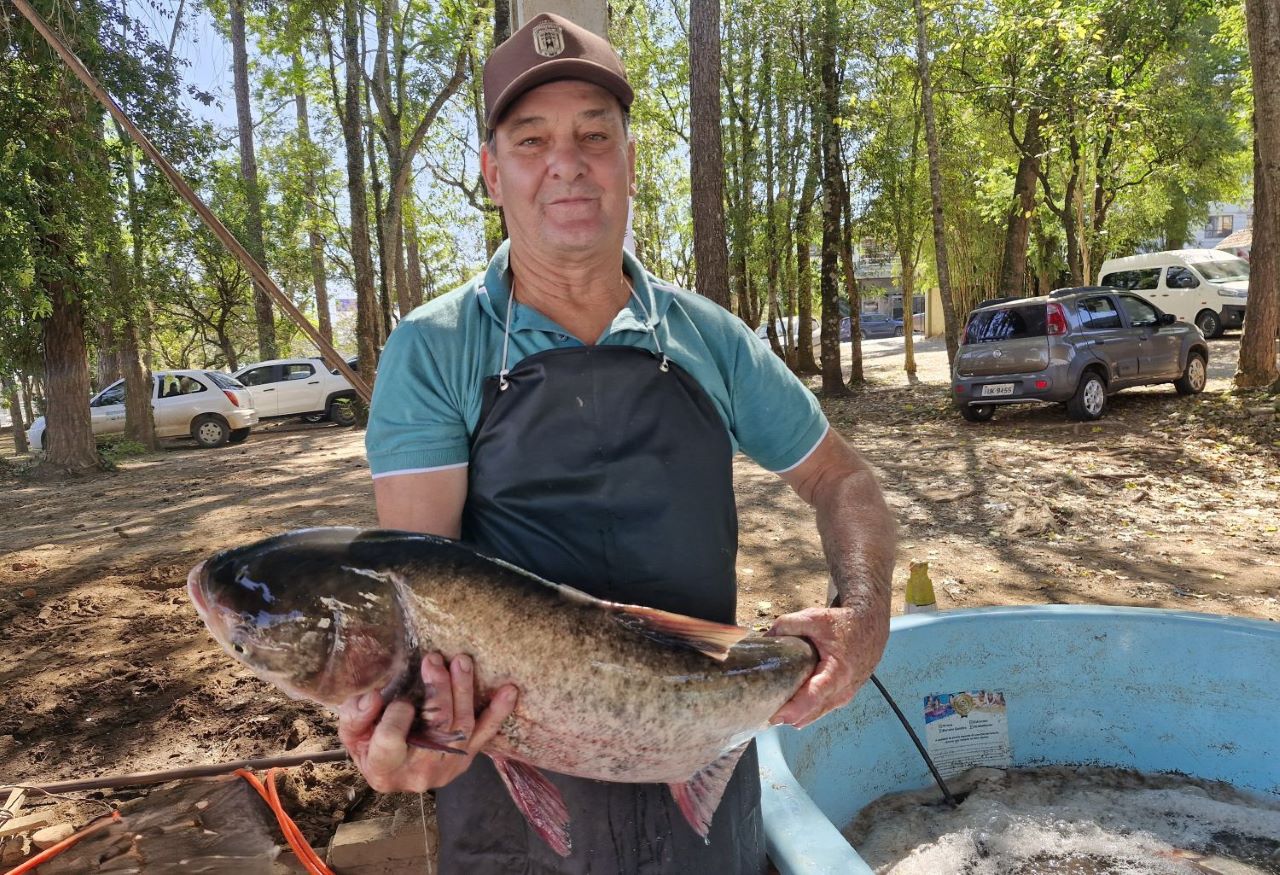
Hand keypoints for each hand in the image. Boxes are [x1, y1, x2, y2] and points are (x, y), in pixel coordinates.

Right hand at [337, 652, 518, 792]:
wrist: (393, 769)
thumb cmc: (369, 744)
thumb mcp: (351, 732)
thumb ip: (356, 715)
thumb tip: (373, 697)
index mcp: (384, 768)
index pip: (391, 741)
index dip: (396, 717)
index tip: (399, 698)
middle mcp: (419, 772)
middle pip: (435, 727)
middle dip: (438, 690)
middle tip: (434, 659)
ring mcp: (447, 767)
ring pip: (461, 725)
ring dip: (464, 690)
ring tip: (461, 661)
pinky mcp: (466, 758)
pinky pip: (485, 734)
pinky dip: (499, 712)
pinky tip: (509, 691)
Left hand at [766, 605, 887, 728]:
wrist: (870, 625)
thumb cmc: (844, 623)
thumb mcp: (814, 618)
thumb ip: (787, 624)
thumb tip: (765, 637)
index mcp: (837, 673)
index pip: (813, 698)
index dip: (793, 710)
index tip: (774, 716)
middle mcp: (843, 690)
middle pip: (812, 713)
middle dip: (789, 716)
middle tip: (765, 712)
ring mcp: (845, 696)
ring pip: (817, 714)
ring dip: (798, 715)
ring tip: (774, 709)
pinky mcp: (844, 695)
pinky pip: (823, 708)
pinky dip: (807, 710)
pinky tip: (791, 705)